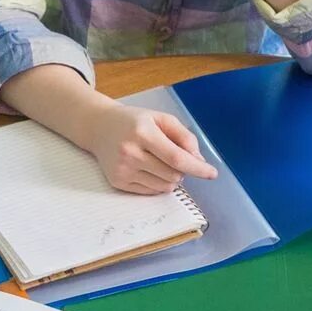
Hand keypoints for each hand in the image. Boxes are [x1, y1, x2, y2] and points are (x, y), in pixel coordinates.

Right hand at [77, 100, 218, 193]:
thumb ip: (184, 136)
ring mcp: (122, 170)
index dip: (198, 168)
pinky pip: (151, 191)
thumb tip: (198, 161)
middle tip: (174, 156)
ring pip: (164, 186)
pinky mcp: (118, 182)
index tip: (212, 173)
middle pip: (173, 174)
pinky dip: (158, 182)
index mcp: (143, 132)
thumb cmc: (135, 121)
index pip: (176, 158)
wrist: (99, 127)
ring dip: (171, 177)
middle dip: (183, 169)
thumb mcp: (161, 118)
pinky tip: (148, 168)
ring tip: (159, 161)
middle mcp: (130, 153)